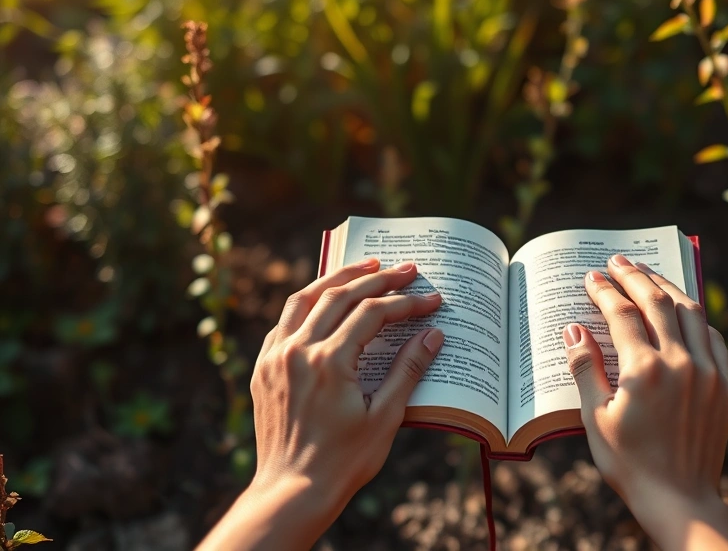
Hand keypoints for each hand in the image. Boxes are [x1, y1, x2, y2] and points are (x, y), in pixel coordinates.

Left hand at [198, 258, 444, 550]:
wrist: (292, 491)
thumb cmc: (343, 462)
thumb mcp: (385, 418)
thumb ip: (408, 371)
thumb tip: (433, 335)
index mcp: (329, 362)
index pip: (372, 314)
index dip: (405, 303)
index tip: (431, 299)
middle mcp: (297, 351)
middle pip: (340, 295)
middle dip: (377, 279)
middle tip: (406, 270)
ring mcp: (275, 357)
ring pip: (305, 299)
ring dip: (338, 278)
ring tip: (366, 266)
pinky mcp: (264, 368)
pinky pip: (285, 322)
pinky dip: (308, 303)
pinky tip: (325, 300)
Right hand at [562, 254, 727, 549]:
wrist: (680, 500)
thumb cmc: (630, 465)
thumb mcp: (596, 419)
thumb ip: (586, 370)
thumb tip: (573, 330)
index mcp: (644, 370)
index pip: (622, 314)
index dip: (605, 291)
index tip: (593, 276)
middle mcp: (681, 363)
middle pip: (657, 301)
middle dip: (635, 276)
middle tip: (618, 261)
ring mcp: (709, 372)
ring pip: (690, 312)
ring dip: (667, 288)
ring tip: (648, 274)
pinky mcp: (726, 385)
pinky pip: (714, 337)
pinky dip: (696, 317)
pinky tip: (683, 311)